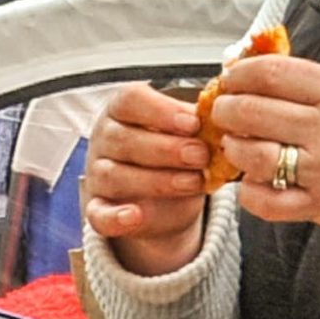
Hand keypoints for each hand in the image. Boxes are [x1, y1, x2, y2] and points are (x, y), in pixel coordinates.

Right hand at [83, 79, 217, 277]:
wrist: (161, 198)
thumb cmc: (173, 153)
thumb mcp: (185, 134)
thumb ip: (196, 125)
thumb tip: (221, 119)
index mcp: (122, 110)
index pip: (130, 100)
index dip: (160, 111)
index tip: (193, 123)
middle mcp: (104, 139)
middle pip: (123, 138)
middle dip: (166, 148)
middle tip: (201, 155)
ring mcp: (98, 175)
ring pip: (115, 175)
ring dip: (156, 180)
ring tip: (193, 182)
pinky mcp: (99, 209)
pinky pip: (99, 215)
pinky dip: (115, 218)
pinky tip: (134, 216)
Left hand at [201, 56, 319, 282]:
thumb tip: (276, 73)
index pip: (269, 72)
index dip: (238, 73)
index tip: (231, 77)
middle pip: (249, 110)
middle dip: (225, 109)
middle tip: (224, 111)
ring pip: (250, 154)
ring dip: (235, 149)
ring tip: (240, 146)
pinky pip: (265, 201)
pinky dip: (251, 193)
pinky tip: (257, 184)